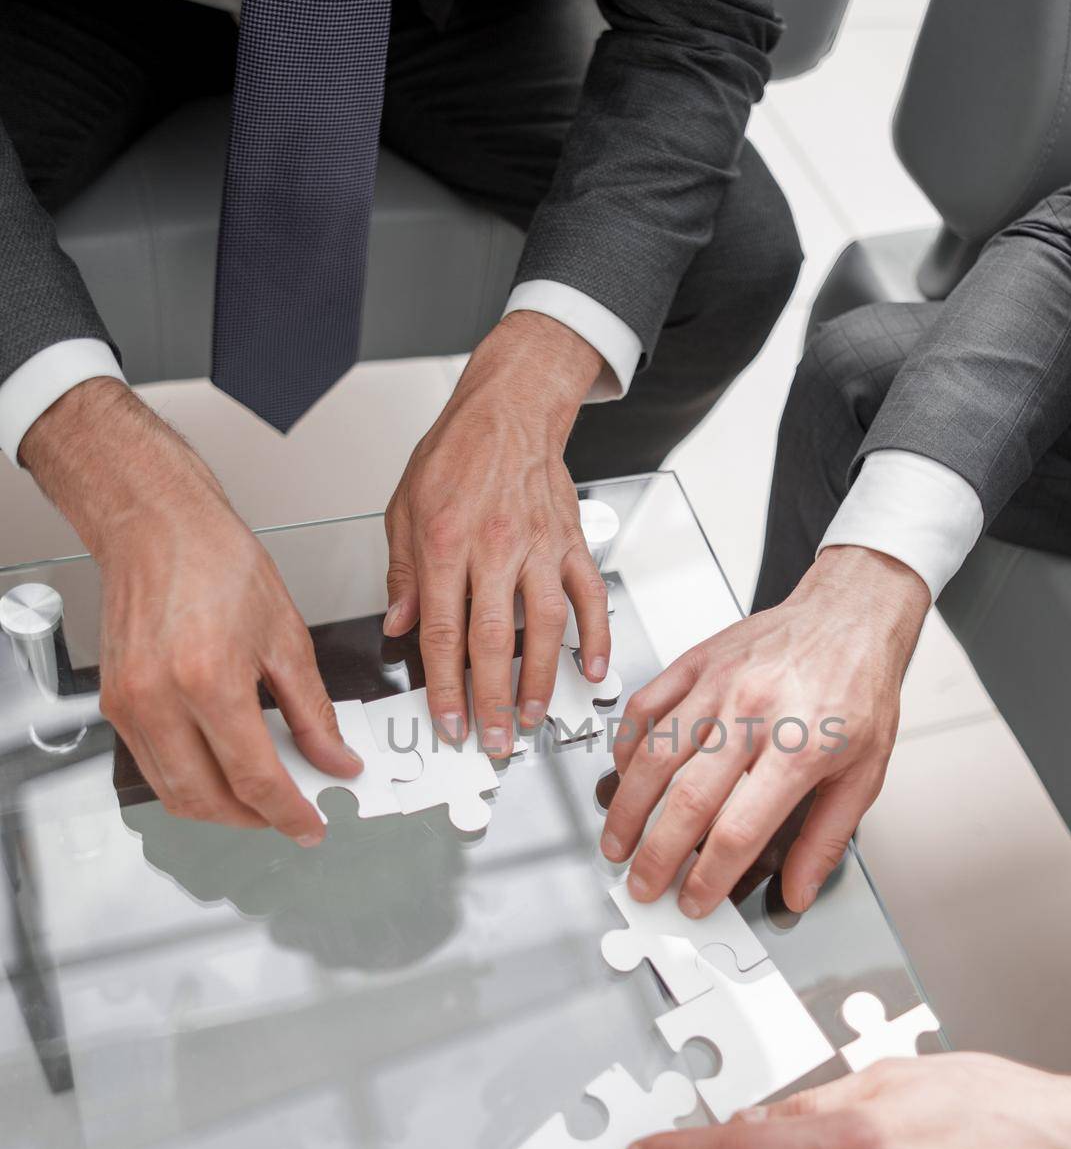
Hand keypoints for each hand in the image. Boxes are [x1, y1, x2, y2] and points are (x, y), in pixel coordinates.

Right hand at [22, 379, 359, 840]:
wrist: (157, 526)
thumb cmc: (217, 562)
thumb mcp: (286, 638)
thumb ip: (312, 712)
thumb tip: (335, 759)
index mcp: (208, 679)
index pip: (254, 777)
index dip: (289, 812)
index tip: (312, 825)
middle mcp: (158, 698)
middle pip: (208, 799)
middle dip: (255, 820)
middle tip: (291, 815)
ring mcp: (129, 705)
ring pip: (174, 793)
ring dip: (220, 809)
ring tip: (262, 797)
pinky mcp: (115, 705)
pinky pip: (153, 767)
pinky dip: (191, 781)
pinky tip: (223, 768)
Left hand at [383, 311, 611, 755]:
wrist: (510, 408)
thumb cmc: (457, 453)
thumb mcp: (404, 507)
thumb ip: (403, 573)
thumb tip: (397, 625)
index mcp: (445, 543)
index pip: (444, 631)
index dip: (445, 686)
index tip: (448, 722)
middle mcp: (495, 548)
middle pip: (493, 641)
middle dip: (493, 700)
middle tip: (494, 740)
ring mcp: (540, 547)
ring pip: (545, 626)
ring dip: (542, 679)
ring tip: (535, 717)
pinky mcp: (572, 543)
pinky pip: (589, 596)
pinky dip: (596, 636)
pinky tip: (594, 668)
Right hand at [599, 546, 928, 915]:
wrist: (851, 614)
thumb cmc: (859, 688)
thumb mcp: (865, 773)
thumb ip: (827, 839)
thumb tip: (800, 891)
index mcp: (801, 749)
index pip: (739, 830)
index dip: (708, 877)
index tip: (695, 899)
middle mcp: (755, 715)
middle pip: (687, 800)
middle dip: (656, 855)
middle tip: (644, 884)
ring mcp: (720, 685)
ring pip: (654, 755)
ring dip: (628, 808)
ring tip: (618, 841)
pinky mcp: (697, 662)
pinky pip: (645, 706)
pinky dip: (625, 746)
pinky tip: (625, 774)